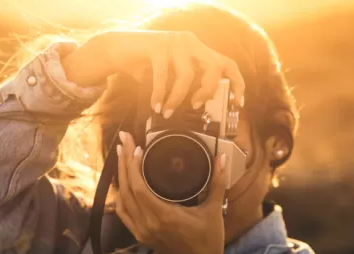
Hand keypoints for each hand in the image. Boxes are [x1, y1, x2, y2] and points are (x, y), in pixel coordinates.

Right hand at [62, 30, 244, 115]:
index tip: (238, 103)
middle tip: (196, 106)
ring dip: (177, 98)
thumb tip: (198, 107)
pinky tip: (155, 105)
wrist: (116, 49)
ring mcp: (174, 41)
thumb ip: (184, 84)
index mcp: (197, 49)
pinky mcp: (157, 45)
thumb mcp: (169, 75)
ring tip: (168, 112)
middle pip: (213, 67)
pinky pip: (163, 76)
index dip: (237, 83)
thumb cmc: (143, 65)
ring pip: (186, 75)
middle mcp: (190, 42)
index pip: (226, 63)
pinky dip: (160, 95)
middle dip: (207, 91)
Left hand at [115, 131, 227, 253]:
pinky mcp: (139, 234)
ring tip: (122, 155)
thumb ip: (217, 183)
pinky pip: (123, 212)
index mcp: (164, 216)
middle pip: (127, 189)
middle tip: (124, 141)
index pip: (139, 187)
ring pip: (122, 199)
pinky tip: (122, 181)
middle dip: (124, 162)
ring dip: (120, 176)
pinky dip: (121, 195)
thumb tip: (220, 159)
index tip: (137, 147)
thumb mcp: (214, 210)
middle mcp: (148, 223)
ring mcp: (141, 230)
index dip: (134, 166)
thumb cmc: (208, 239)